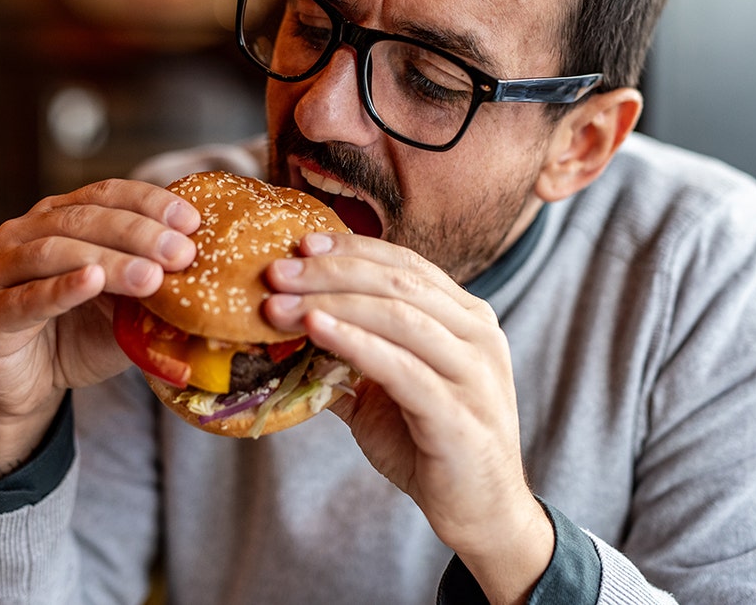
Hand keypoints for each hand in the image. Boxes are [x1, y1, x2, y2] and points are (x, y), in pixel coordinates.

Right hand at [0, 179, 200, 482]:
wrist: (26, 388)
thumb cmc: (78, 335)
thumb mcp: (125, 308)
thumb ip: (153, 288)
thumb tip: (211, 275)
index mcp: (59, 219)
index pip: (107, 194)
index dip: (150, 202)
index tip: (192, 220)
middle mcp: (25, 234)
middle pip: (84, 219)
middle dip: (138, 233)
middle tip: (182, 252)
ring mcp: (1, 273)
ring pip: (55, 253)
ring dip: (108, 261)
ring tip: (151, 277)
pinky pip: (26, 299)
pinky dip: (60, 289)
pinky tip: (91, 282)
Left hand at [263, 232, 552, 603]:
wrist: (479, 510)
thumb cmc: (431, 444)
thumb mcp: (389, 388)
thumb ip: (353, 355)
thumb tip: (292, 327)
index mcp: (466, 318)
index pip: (405, 264)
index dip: (351, 249)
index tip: (300, 244)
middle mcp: (477, 335)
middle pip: (397, 282)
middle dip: (330, 272)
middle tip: (276, 272)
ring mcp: (473, 372)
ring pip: (399, 316)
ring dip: (331, 304)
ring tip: (279, 305)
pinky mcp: (459, 413)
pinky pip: (401, 366)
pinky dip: (354, 343)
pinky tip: (316, 332)